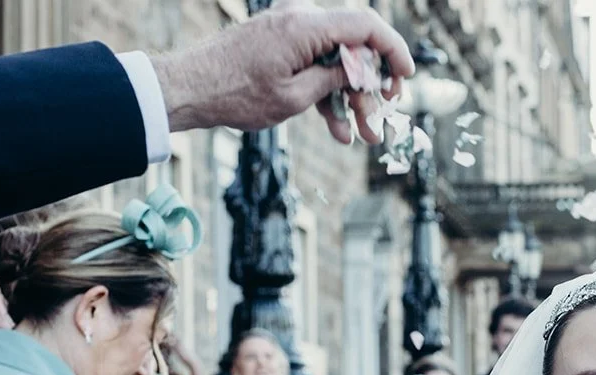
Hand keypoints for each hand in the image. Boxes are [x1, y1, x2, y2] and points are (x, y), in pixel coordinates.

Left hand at [149, 2, 415, 145]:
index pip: (366, 26)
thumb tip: (361, 74)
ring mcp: (288, 31)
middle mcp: (299, 19)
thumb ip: (334, 80)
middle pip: (354, 48)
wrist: (189, 89)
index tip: (406, 76)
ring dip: (351, 99)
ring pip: (336, 62)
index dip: (393, 50)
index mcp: (305, 26)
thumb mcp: (295, 97)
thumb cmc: (235, 93)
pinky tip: (338, 128)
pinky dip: (327, 94)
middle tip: (383, 117)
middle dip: (371, 89)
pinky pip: (314, 65)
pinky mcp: (280, 45)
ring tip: (364, 135)